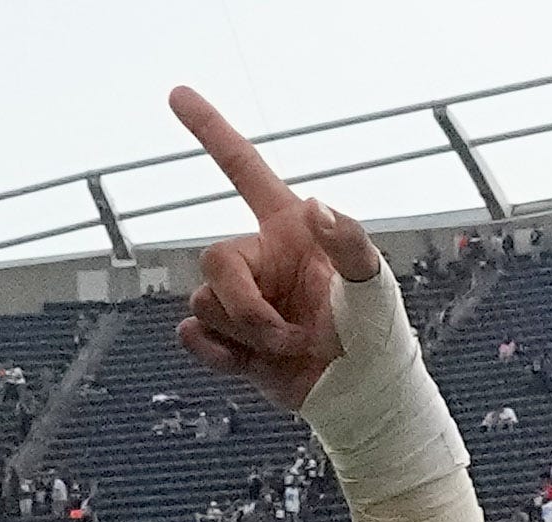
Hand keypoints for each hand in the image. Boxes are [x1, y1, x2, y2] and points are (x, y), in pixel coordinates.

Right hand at [172, 90, 379, 415]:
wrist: (358, 396)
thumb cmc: (374, 334)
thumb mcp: (374, 283)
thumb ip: (347, 241)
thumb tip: (316, 207)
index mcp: (288, 229)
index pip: (242, 169)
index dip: (210, 131)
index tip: (177, 94)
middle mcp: (260, 259)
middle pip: (212, 259)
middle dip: (243, 303)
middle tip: (283, 332)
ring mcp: (243, 300)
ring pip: (202, 303)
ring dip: (244, 333)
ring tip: (285, 348)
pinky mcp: (229, 340)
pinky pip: (193, 336)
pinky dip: (215, 354)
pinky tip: (247, 362)